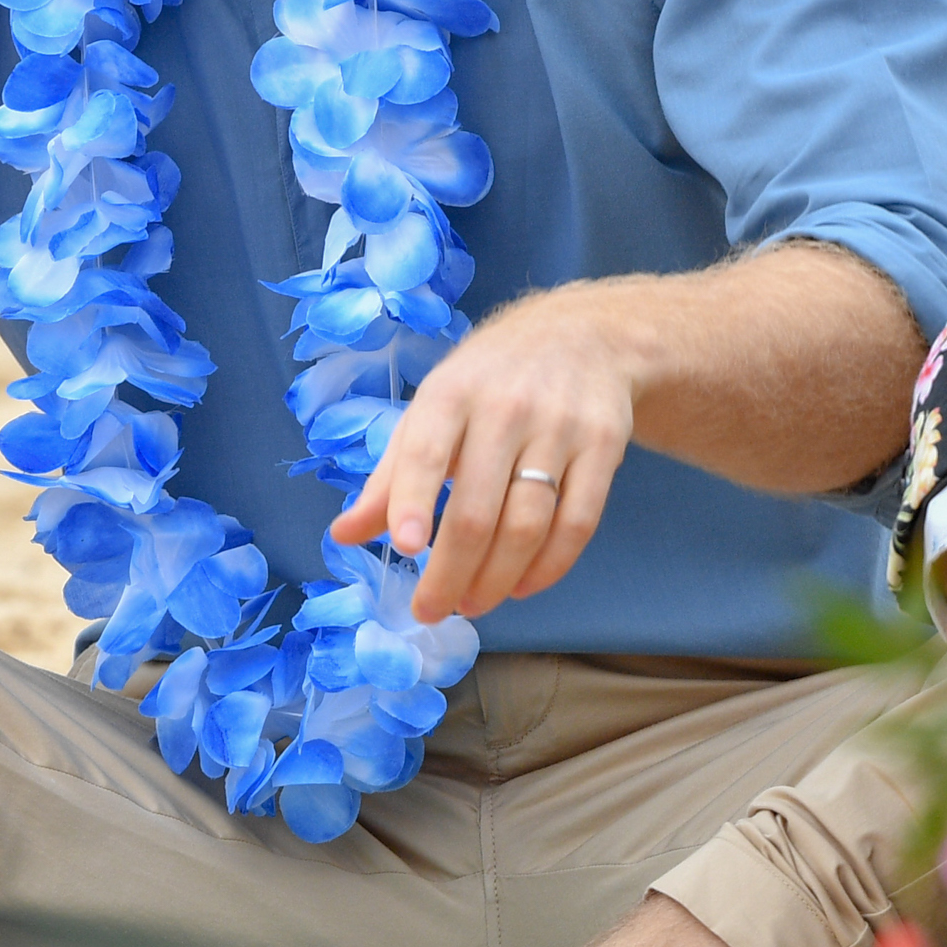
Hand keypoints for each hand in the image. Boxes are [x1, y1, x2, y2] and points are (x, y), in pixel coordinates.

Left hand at [328, 288, 636, 622]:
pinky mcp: (604, 448)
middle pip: (477, 509)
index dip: (412, 501)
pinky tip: (524, 586)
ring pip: (528, 523)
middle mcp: (505, 409)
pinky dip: (550, 566)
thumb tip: (342, 535)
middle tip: (432, 610)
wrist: (583, 336)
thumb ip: (389, 477)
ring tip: (473, 603)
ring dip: (497, 578)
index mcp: (450, 395)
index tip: (403, 547)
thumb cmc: (488, 383)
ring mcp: (560, 428)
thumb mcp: (431, 412)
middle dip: (451, 572)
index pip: (425, 452)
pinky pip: (579, 522)